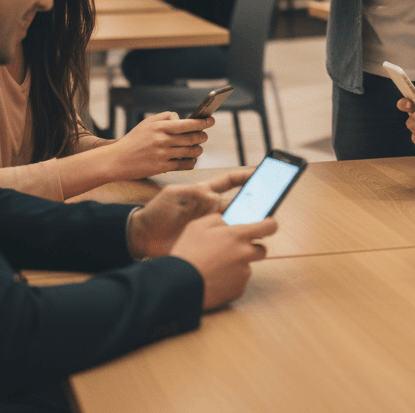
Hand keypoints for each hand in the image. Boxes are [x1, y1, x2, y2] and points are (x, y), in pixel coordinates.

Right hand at [110, 111, 213, 177]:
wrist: (117, 160)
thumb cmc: (134, 140)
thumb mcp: (147, 123)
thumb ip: (166, 117)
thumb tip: (182, 118)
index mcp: (161, 127)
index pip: (188, 123)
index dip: (203, 122)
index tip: (211, 120)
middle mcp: (163, 140)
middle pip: (193, 138)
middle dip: (202, 136)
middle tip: (204, 136)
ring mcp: (163, 155)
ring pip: (190, 152)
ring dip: (198, 150)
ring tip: (198, 148)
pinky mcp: (162, 168)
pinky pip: (183, 165)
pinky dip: (191, 162)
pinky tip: (191, 160)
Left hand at [127, 169, 252, 257]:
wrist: (142, 238)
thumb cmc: (157, 211)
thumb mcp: (174, 194)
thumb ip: (194, 193)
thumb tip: (214, 198)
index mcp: (204, 193)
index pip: (229, 181)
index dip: (245, 175)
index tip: (262, 171)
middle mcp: (211, 209)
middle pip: (239, 202)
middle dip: (255, 199)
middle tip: (272, 198)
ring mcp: (210, 226)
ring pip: (236, 222)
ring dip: (249, 221)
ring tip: (263, 221)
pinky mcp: (207, 243)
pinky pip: (226, 241)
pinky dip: (236, 240)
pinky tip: (245, 241)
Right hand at [171, 212, 276, 309]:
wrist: (178, 285)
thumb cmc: (187, 252)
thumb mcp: (198, 225)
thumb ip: (218, 220)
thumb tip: (227, 223)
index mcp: (238, 235)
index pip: (269, 227)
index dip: (270, 225)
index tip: (268, 225)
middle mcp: (245, 254)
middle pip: (261, 249)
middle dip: (251, 248)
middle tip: (232, 249)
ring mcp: (243, 274)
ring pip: (247, 266)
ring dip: (237, 265)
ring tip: (215, 267)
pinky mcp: (238, 290)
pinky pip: (239, 282)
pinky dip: (230, 280)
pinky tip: (214, 279)